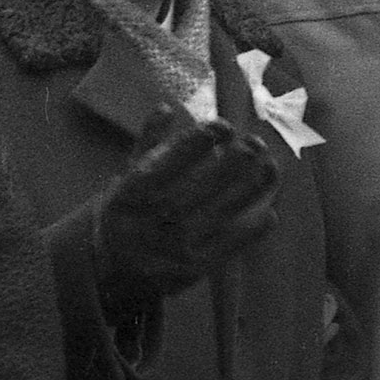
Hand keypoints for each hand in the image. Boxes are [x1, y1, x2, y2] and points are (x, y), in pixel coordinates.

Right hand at [93, 103, 279, 317]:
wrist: (108, 272)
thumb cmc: (125, 214)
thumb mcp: (125, 179)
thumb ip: (147, 144)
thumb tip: (167, 106)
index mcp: (130, 195)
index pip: (167, 163)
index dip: (196, 143)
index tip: (222, 125)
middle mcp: (150, 221)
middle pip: (200, 188)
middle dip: (234, 162)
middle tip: (255, 142)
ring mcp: (172, 247)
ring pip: (221, 213)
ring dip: (251, 188)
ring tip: (271, 166)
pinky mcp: (191, 269)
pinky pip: (229, 246)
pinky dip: (252, 230)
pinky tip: (270, 212)